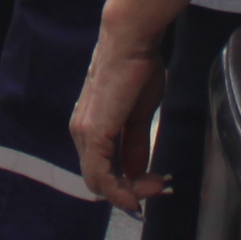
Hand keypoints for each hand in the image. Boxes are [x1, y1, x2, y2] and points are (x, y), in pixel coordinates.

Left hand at [73, 35, 169, 212]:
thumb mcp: (138, 116)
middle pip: (99, 181)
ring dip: (129, 191)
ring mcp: (84, 134)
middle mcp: (81, 134)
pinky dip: (118, 191)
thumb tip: (137, 172)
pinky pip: (100, 174)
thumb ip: (134, 145)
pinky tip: (135, 195)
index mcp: (91, 129)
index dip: (128, 184)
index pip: (103, 170)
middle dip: (131, 190)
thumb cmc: (137, 71)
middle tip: (159, 186)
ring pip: (99, 182)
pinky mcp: (93, 133)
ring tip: (156, 185)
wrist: (131, 43)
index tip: (156, 183)